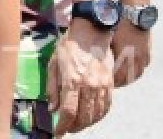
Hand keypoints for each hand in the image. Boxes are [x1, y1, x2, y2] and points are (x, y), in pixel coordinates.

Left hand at [47, 20, 113, 134]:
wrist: (91, 33)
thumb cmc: (68, 46)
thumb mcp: (53, 64)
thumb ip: (52, 88)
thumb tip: (52, 108)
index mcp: (72, 81)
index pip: (68, 112)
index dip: (63, 126)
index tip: (58, 133)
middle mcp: (89, 86)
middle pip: (84, 117)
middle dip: (74, 127)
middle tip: (66, 129)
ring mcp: (102, 86)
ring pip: (96, 114)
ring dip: (86, 124)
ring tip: (77, 125)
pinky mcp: (110, 84)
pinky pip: (106, 107)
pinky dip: (99, 116)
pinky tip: (92, 117)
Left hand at [111, 20, 150, 86]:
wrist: (135, 16)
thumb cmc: (118, 26)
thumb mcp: (109, 40)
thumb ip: (106, 54)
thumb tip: (97, 62)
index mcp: (125, 57)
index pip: (118, 77)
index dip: (111, 82)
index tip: (105, 83)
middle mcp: (136, 60)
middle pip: (128, 78)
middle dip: (120, 82)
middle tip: (112, 84)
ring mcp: (144, 58)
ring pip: (137, 74)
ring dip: (128, 78)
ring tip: (120, 79)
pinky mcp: (148, 54)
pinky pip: (142, 67)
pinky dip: (136, 71)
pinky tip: (130, 71)